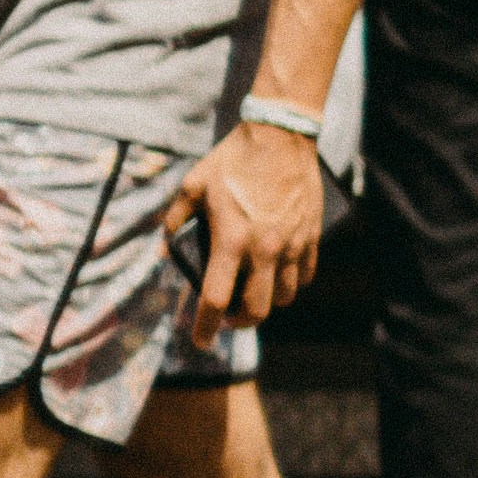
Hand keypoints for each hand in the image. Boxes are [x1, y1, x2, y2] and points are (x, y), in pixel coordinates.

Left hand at [162, 118, 326, 335]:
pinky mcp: (311, 236)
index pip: (215, 300)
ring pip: (284, 297)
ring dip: (267, 302)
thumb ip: (175, 221)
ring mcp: (291, 244)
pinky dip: (291, 283)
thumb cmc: (232, 160)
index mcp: (231, 241)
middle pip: (256, 310)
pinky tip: (278, 275)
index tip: (200, 342)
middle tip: (228, 318)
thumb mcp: (192, 187)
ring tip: (253, 294)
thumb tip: (166, 247)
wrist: (279, 136)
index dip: (204, 327)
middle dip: (239, 323)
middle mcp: (264, 249)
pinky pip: (305, 275)